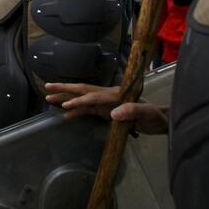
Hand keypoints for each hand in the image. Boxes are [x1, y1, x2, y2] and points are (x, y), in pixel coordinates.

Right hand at [44, 82, 168, 134]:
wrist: (161, 120)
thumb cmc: (156, 117)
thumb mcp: (148, 114)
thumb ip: (132, 111)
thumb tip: (113, 114)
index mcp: (116, 95)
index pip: (94, 95)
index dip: (79, 100)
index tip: (66, 105)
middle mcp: (108, 96)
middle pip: (83, 90)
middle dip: (65, 89)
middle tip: (47, 87)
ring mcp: (106, 104)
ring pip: (81, 98)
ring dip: (65, 98)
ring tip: (48, 98)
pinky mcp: (106, 112)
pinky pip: (87, 110)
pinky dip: (76, 111)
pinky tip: (65, 115)